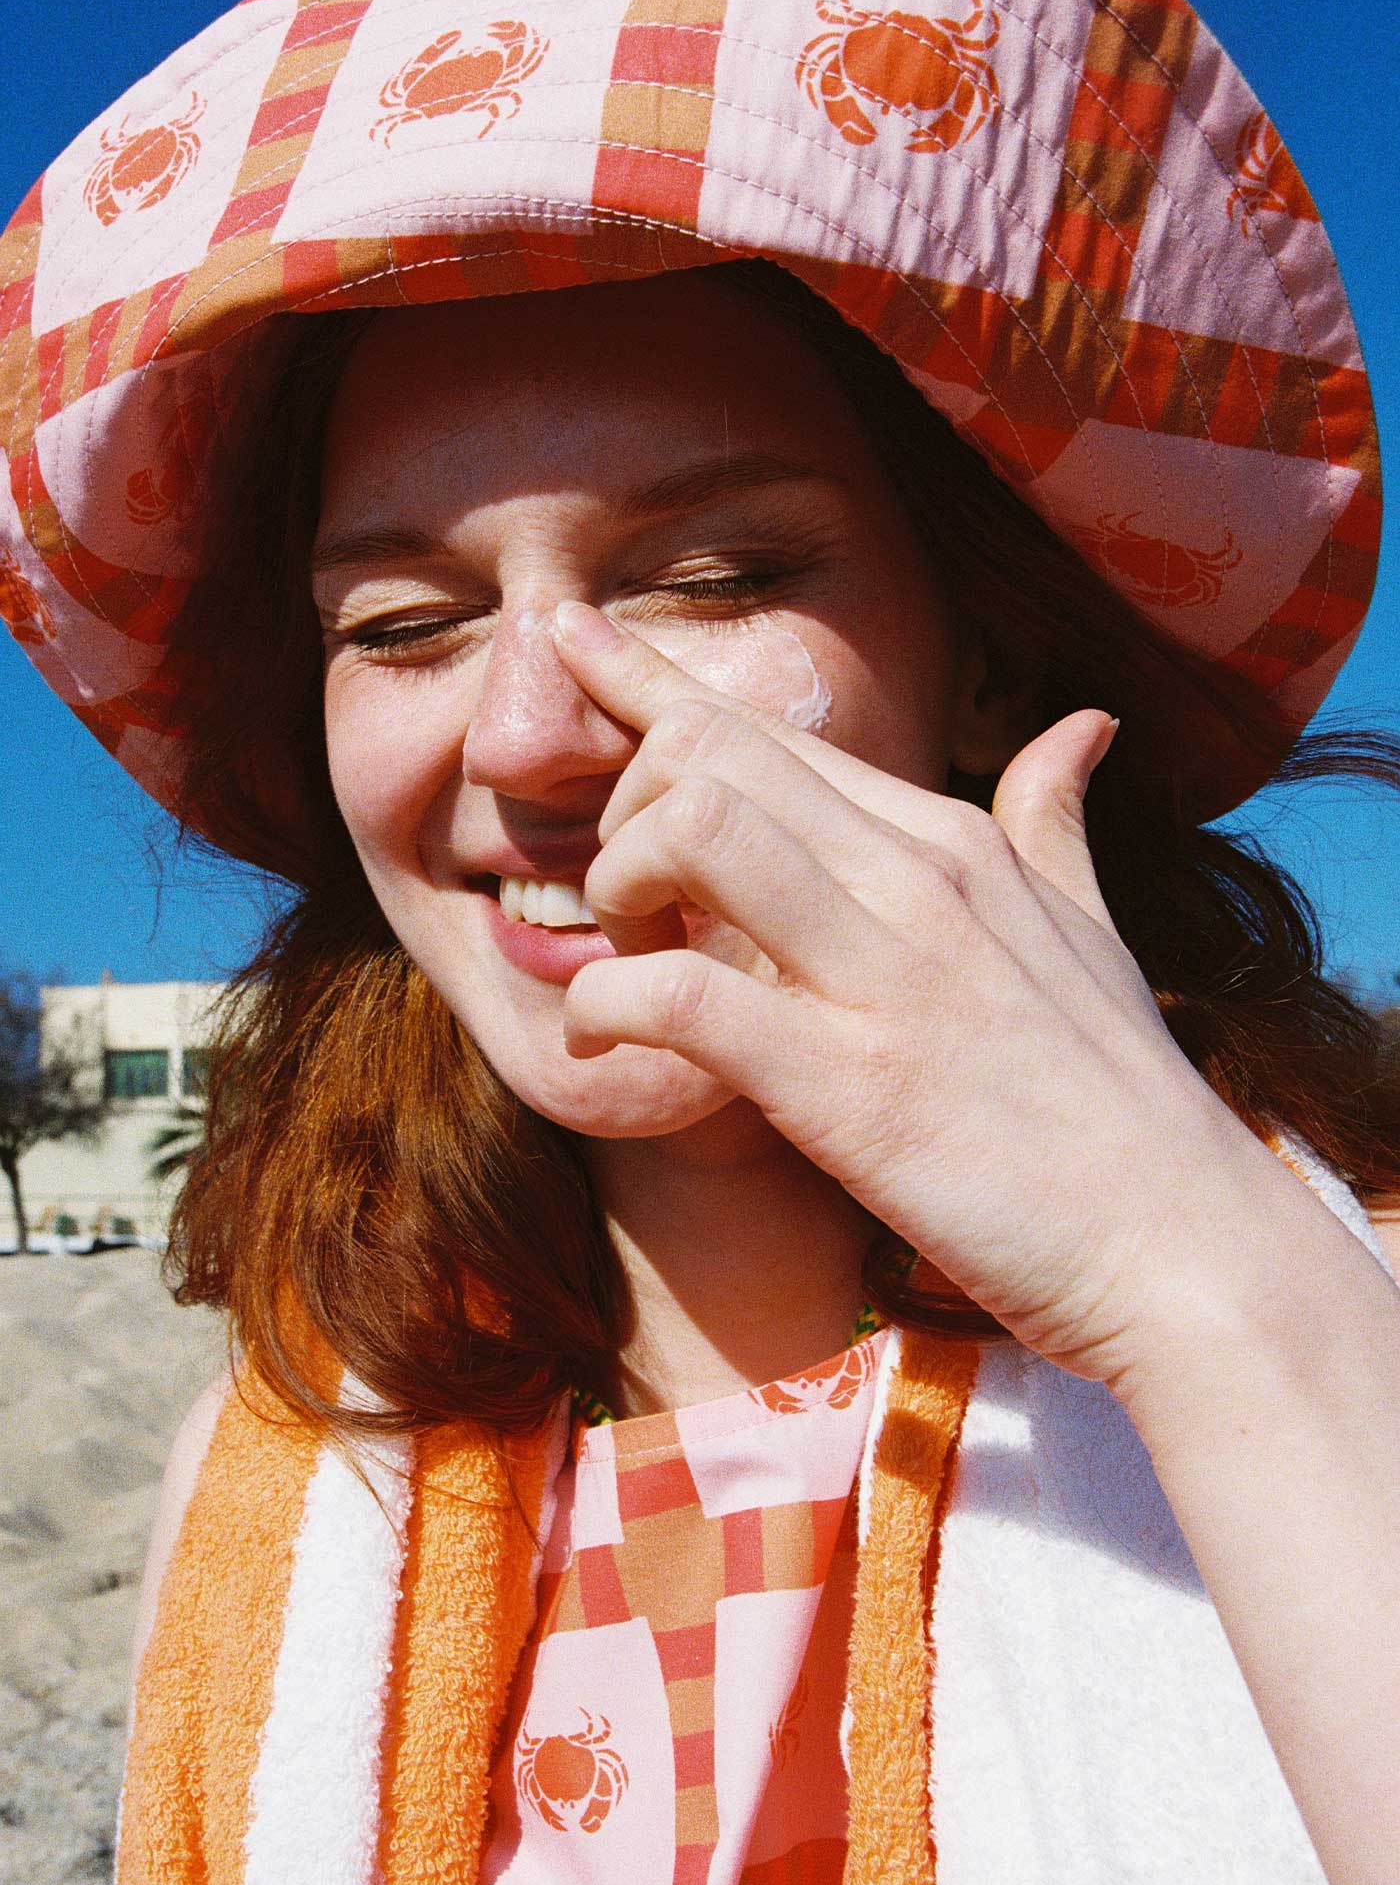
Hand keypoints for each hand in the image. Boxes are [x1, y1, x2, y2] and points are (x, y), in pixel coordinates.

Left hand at [550, 599, 1281, 1388]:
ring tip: (629, 955)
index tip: (568, 637)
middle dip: (625, 808)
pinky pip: (680, 996)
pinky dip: (607, 1008)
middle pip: (711, 755)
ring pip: (691, 833)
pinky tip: (601, 1041)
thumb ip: (1056, 821)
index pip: (769, 729)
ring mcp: (884, 976)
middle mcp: (917, 879)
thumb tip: (1082, 723)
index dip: (649, 683)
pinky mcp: (847, 1086)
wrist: (1181, 1247)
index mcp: (953, 840)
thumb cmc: (1121, 1100)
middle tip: (631, 904)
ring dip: (620, 886)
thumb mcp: (1092, 931)